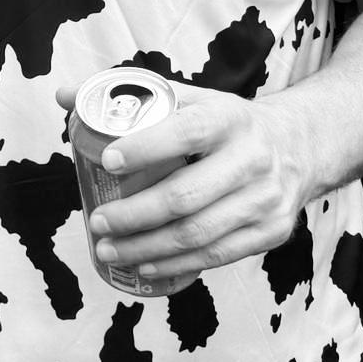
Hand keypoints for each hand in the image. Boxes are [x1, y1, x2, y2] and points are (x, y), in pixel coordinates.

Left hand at [70, 86, 310, 281]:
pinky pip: (218, 257)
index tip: (106, 160)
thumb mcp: (190, 98)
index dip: (144, 148)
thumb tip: (64, 95)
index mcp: (227, 118)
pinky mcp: (271, 232)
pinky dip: (177, 265)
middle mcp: (252, 159)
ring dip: (147, 248)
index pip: (184, 132)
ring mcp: (264, 200)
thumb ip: (130, 96)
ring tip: (107, 248)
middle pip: (186, 196)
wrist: (299, 145)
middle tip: (97, 221)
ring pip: (199, 234)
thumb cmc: (225, 123)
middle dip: (134, 214)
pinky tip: (146, 266)